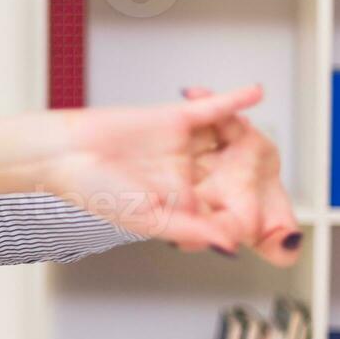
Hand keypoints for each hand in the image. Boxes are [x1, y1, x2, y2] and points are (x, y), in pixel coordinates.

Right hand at [0, 84, 302, 266]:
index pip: (221, 212)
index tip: (266, 229)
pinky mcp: (174, 118)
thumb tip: (229, 246)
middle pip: (231, 177)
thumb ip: (190, 229)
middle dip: (253, 181)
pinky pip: (211, 109)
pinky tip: (254, 92)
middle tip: (277, 187)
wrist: (62, 153)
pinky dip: (233, 100)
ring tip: (268, 144)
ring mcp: (181, 146)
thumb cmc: (90, 191)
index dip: (243, 217)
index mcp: (177, 205)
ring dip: (248, 142)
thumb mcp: (146, 217)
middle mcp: (183, 176)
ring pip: (226, 143)